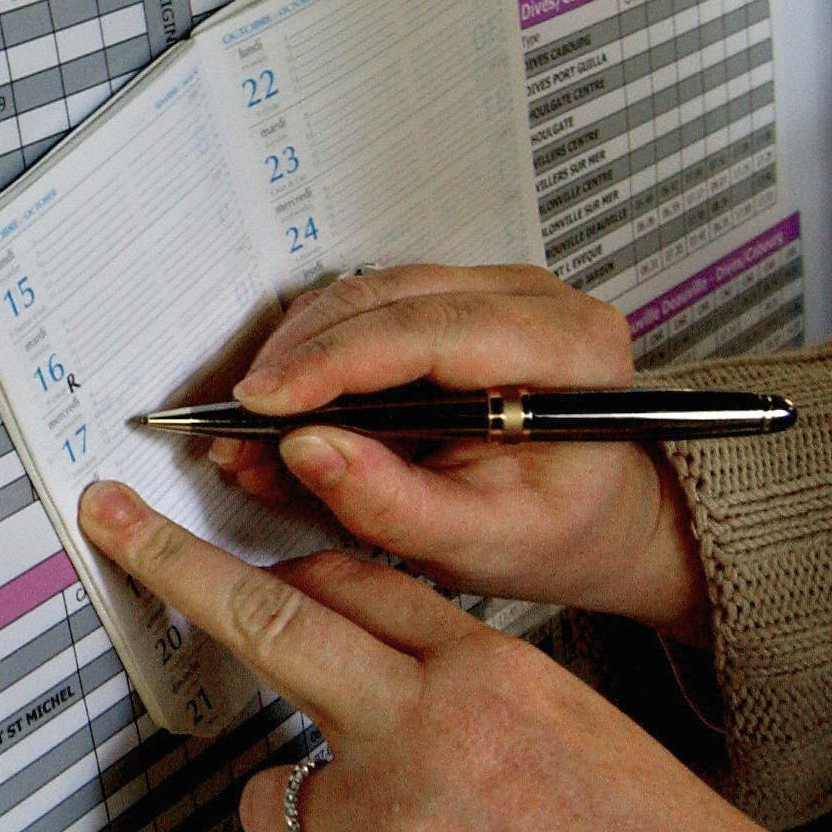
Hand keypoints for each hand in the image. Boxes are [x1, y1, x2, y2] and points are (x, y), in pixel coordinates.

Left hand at [78, 481, 831, 831]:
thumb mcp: (587, 743)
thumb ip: (472, 705)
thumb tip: (371, 688)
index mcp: (496, 676)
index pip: (354, 576)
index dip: (274, 550)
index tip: (207, 521)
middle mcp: (433, 733)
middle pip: (267, 621)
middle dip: (171, 563)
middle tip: (114, 527)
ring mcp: (395, 828)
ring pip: (274, 801)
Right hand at [217, 264, 708, 644]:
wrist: (596, 520)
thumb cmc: (557, 534)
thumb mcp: (481, 543)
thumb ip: (394, 504)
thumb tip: (304, 449)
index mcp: (568, 349)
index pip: (427, 330)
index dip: (331, 363)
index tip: (259, 404)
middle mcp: (530, 297)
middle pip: (381, 299)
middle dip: (294, 363)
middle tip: (235, 429)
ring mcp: (486, 288)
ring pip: (358, 298)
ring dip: (291, 361)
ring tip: (249, 436)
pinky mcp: (447, 300)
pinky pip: (358, 312)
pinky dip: (307, 362)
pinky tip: (279, 418)